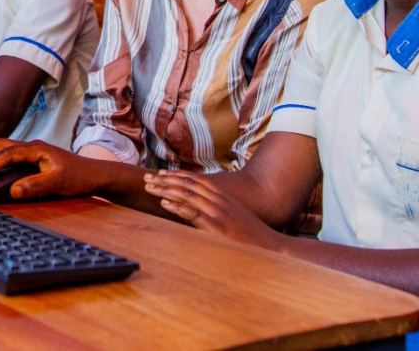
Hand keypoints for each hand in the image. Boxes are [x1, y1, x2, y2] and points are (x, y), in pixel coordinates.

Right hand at [0, 139, 109, 199]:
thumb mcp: (58, 183)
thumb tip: (13, 190)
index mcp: (36, 149)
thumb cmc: (79, 177)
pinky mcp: (32, 159)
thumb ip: (36, 186)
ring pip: (1, 147)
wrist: (95, 175)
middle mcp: (31, 147)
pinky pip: (6, 155)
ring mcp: (31, 152)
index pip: (7, 152)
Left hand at [143, 170, 284, 246]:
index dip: (176, 175)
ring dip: (167, 190)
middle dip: (166, 180)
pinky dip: (178, 206)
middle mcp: (219, 200)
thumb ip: (219, 209)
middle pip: (188, 184)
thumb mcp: (234, 216)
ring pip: (188, 195)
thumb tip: (201, 208)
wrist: (272, 245)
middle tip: (147, 178)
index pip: (195, 180)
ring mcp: (218, 212)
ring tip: (150, 187)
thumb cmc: (252, 233)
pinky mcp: (218, 227)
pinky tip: (165, 203)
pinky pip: (195, 213)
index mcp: (222, 196)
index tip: (160, 174)